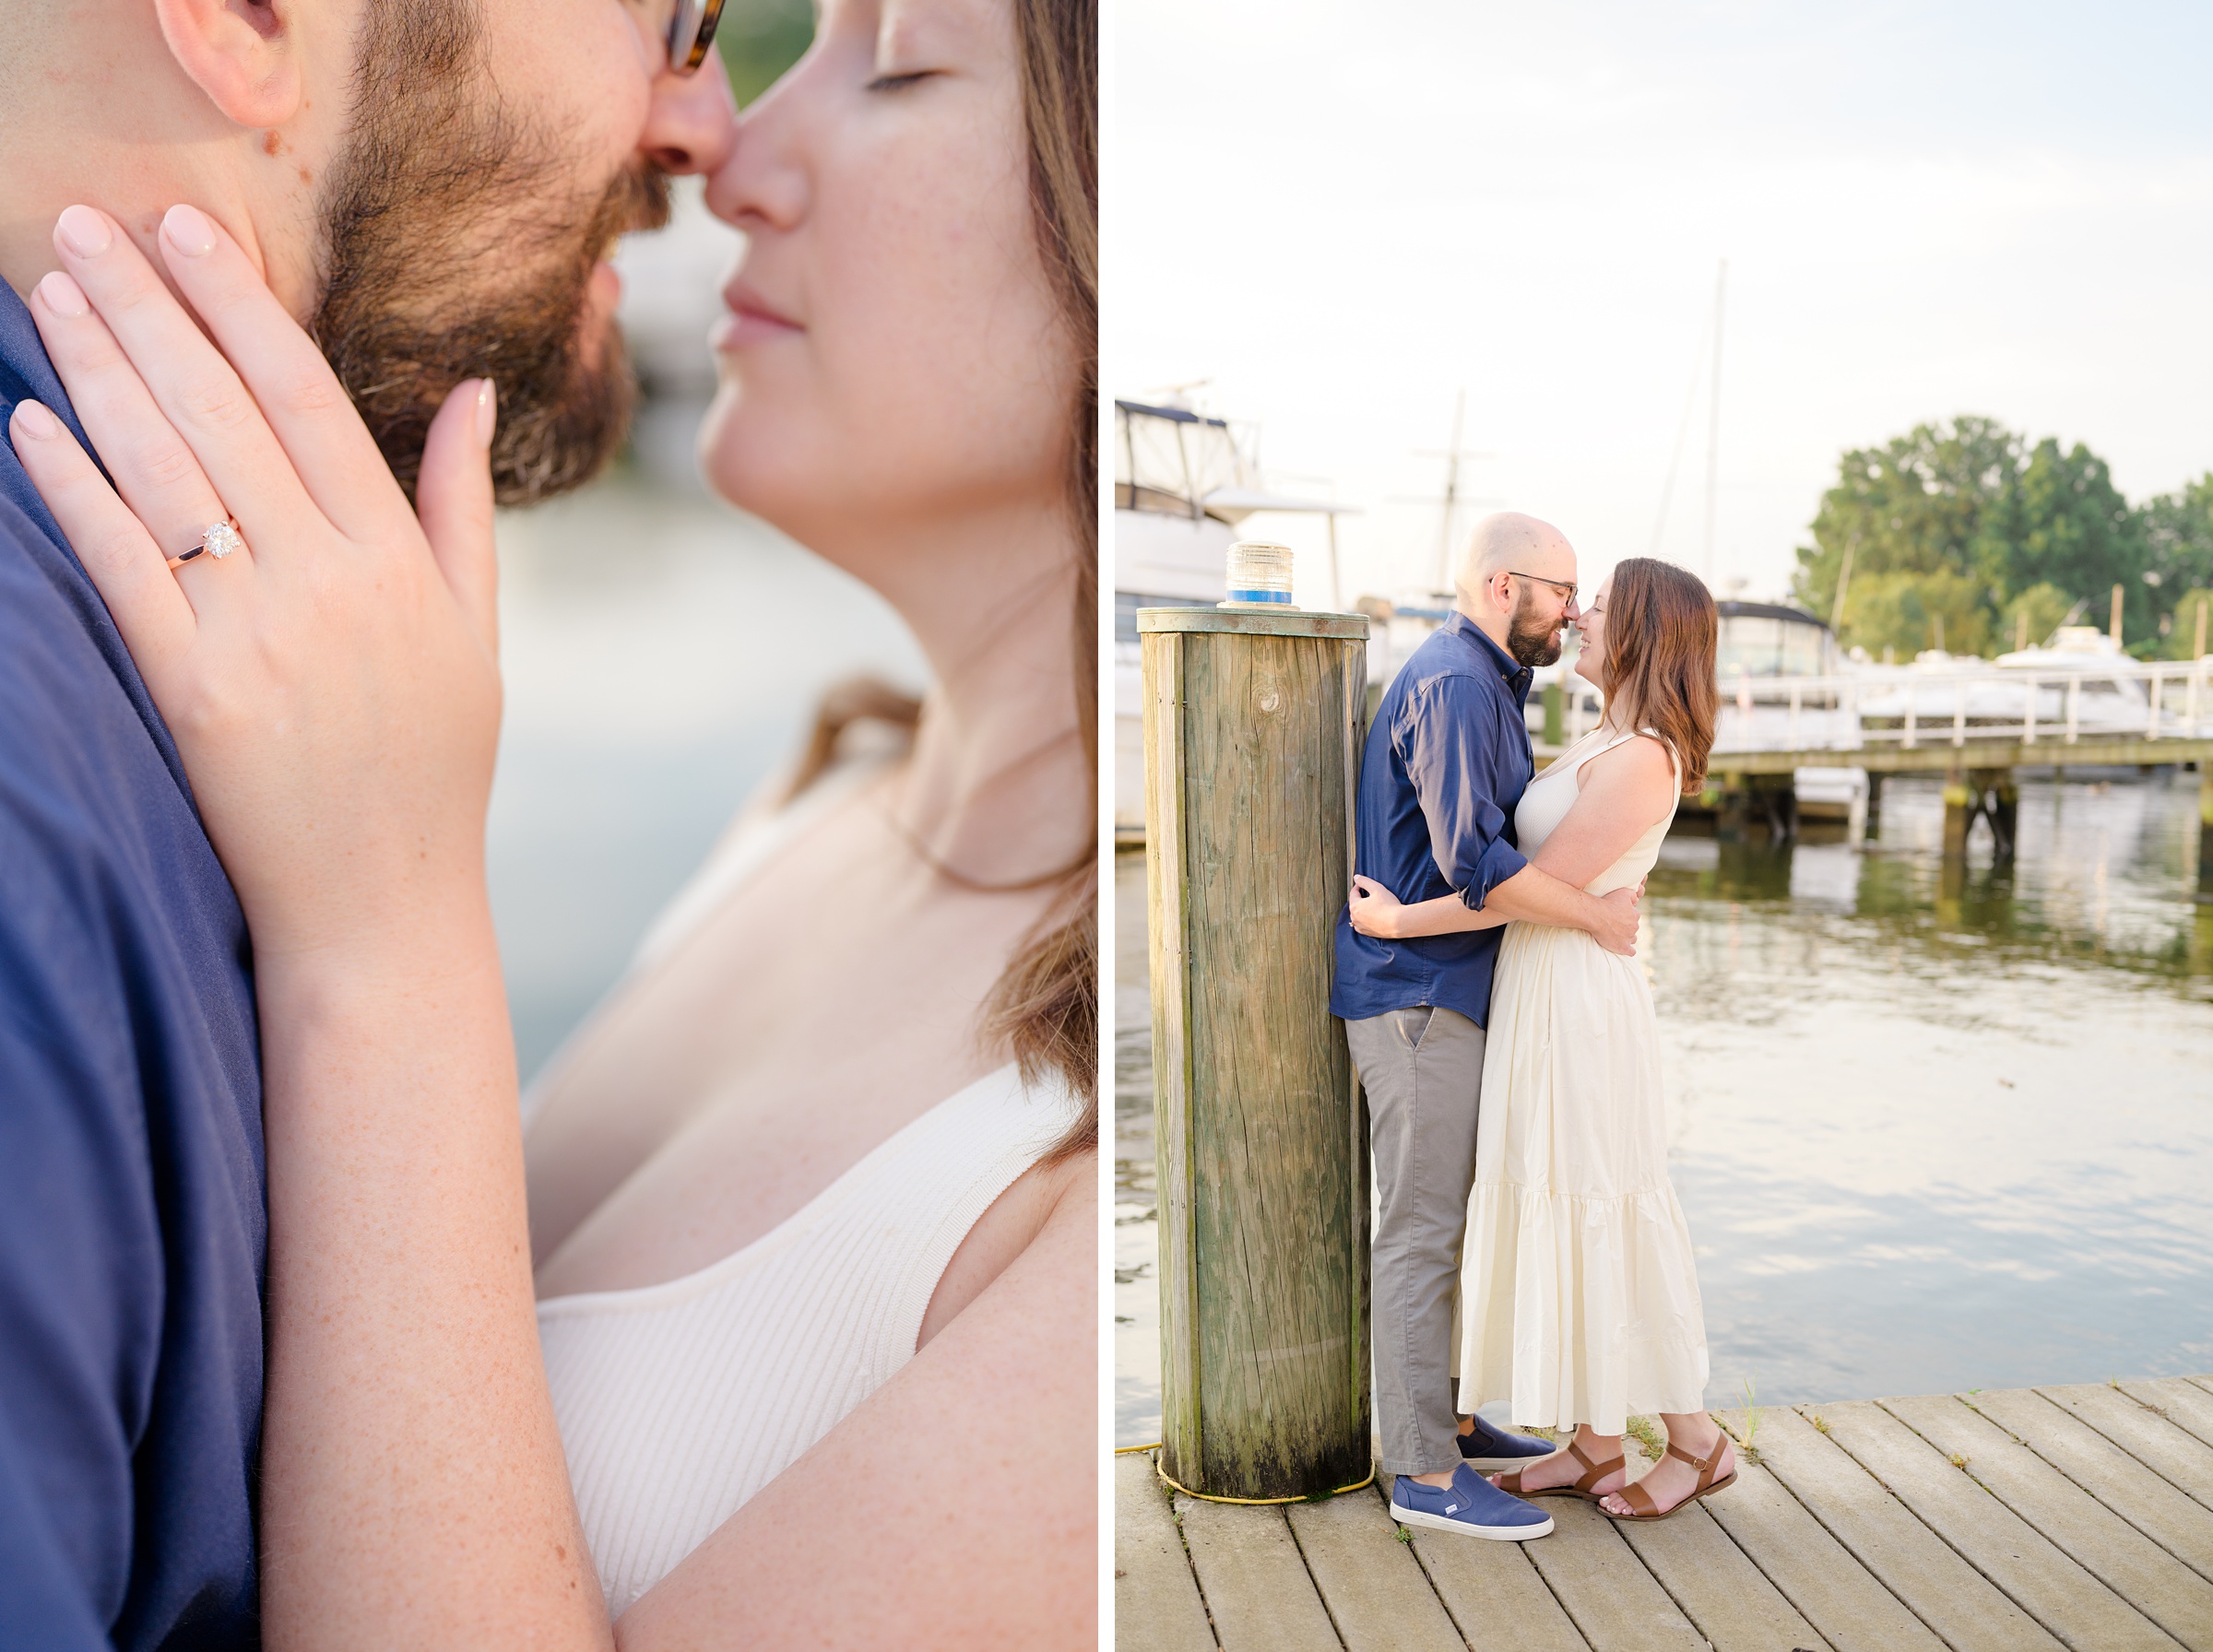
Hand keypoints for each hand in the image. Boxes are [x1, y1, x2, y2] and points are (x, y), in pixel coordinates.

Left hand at [7, 204, 500, 967]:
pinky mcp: (195, 692)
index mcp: (400, 562)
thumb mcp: (475, 634)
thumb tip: (472, 389)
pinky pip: (124, 569)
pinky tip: (29, 425)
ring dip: (99, 374)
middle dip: (151, 310)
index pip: (310, 403)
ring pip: (167, 475)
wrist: (386, 905)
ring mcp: (261, 636)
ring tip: (50, 292)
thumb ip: (459, 507)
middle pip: (225, 417)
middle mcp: (332, 585)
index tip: (190, 232)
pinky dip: (73, 490)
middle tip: (86, 226)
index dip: (244, 309)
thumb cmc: (433, 770)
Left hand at [1349, 874, 1404, 937]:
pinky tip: (1369, 918)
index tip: (1363, 884)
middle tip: (1367, 894)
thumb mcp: (1376, 888)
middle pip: (1354, 905)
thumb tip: (1356, 877)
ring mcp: (1360, 927)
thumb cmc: (1388, 905)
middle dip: (1359, 899)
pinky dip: (1363, 921)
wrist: (1399, 923)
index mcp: (1355, 906)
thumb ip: (1365, 881)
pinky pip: (1361, 926)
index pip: (1353, 893)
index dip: (1358, 887)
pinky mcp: (1367, 933)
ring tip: (1369, 906)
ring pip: (1356, 916)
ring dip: (1361, 910)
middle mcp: (1354, 918)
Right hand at [1591, 885, 1640, 955]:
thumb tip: (1637, 900)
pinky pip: (1631, 952)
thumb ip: (1633, 895)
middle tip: (1615, 925)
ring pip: (1633, 939)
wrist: (1596, 915)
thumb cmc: (1607, 902)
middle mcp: (1634, 926)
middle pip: (1633, 928)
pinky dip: (1629, 950)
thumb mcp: (1623, 892)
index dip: (1626, 916)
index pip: (1634, 916)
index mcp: (1635, 915)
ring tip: (1617, 936)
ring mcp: (1629, 937)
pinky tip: (1625, 949)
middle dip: (1627, 927)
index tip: (1618, 916)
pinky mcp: (1623, 947)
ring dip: (1628, 938)